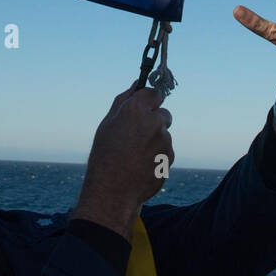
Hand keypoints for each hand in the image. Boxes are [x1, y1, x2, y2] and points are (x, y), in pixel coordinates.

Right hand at [73, 81, 173, 238]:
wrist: (112, 191)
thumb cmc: (105, 155)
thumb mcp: (107, 124)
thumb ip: (123, 101)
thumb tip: (136, 84)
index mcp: (135, 109)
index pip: (154, 92)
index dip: (149, 101)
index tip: (144, 108)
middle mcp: (154, 122)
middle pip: (164, 113)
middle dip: (155, 121)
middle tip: (137, 136)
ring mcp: (164, 140)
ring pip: (164, 134)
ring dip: (155, 140)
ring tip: (136, 155)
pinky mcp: (170, 156)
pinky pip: (166, 151)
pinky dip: (158, 155)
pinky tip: (142, 165)